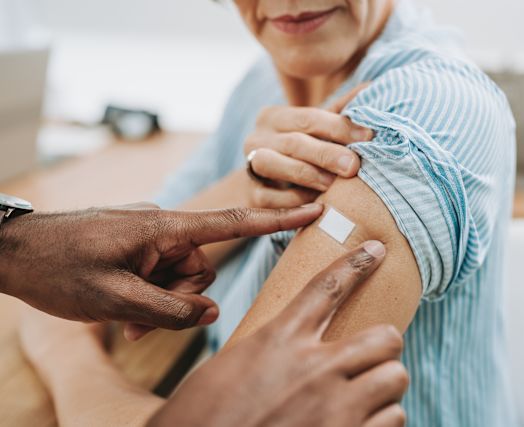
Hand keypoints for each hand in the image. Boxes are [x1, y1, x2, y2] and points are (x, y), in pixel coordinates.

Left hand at [0, 202, 322, 339]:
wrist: (12, 252)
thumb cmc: (58, 268)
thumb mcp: (116, 298)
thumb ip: (171, 308)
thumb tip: (211, 311)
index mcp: (163, 228)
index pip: (232, 222)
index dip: (276, 218)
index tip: (314, 209)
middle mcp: (161, 227)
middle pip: (200, 267)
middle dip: (179, 298)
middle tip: (141, 321)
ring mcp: (148, 236)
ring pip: (179, 276)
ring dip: (160, 303)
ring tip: (125, 321)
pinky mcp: (136, 245)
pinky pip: (159, 273)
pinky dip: (149, 296)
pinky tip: (123, 314)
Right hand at [148, 241, 407, 426]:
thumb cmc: (204, 416)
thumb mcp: (230, 367)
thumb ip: (273, 349)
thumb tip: (301, 345)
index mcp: (280, 341)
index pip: (328, 287)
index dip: (356, 263)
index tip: (377, 250)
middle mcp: (315, 369)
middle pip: (385, 336)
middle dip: (384, 346)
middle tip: (370, 358)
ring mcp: (336, 408)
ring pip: (395, 379)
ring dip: (384, 387)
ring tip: (365, 396)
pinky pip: (393, 420)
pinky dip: (382, 420)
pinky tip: (362, 423)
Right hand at [243, 84, 372, 207]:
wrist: (270, 186)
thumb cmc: (303, 153)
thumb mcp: (319, 131)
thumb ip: (341, 112)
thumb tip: (372, 88)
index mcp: (274, 117)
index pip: (309, 117)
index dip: (339, 127)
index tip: (368, 136)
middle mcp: (256, 138)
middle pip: (293, 142)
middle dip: (325, 154)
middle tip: (353, 165)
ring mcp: (250, 166)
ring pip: (272, 164)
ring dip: (306, 174)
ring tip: (333, 184)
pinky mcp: (252, 195)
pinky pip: (269, 198)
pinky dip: (293, 202)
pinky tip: (316, 206)